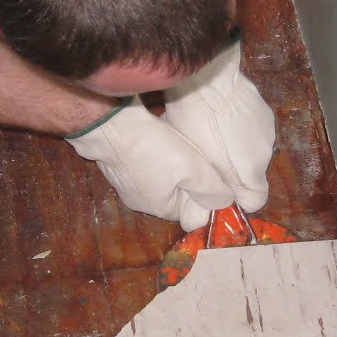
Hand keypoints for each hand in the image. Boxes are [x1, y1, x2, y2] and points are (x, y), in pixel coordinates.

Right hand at [65, 98, 236, 228]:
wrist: (110, 125)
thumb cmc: (154, 148)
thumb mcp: (193, 169)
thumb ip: (212, 189)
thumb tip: (226, 202)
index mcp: (160, 208)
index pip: (190, 211)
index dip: (202, 194)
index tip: (208, 175)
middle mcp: (141, 203)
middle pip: (174, 195)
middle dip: (186, 179)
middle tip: (193, 157)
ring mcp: (125, 186)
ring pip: (159, 179)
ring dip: (169, 165)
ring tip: (176, 145)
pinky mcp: (116, 167)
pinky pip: (143, 166)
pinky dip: (152, 155)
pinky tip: (157, 139)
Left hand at [161, 37, 274, 213]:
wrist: (207, 78)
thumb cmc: (197, 124)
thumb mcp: (200, 163)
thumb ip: (217, 187)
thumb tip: (223, 202)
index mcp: (252, 172)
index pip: (256, 201)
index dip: (237, 198)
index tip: (220, 189)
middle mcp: (267, 154)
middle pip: (251, 173)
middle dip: (233, 170)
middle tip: (208, 156)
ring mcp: (268, 130)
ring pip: (251, 149)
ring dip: (236, 147)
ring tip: (212, 131)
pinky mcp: (265, 110)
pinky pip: (252, 128)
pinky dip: (239, 127)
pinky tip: (222, 115)